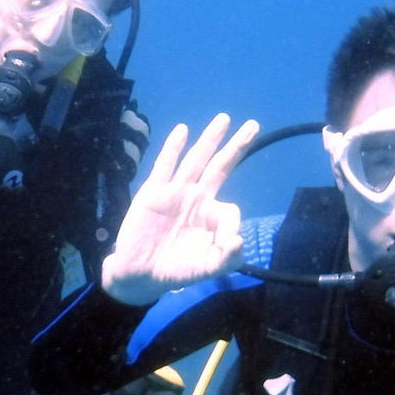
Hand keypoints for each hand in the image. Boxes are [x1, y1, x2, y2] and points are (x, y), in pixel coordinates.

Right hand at [102, 114, 259, 305]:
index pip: (229, 207)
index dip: (231, 224)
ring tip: (224, 119)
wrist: (141, 275)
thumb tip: (238, 239)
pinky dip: (173, 148)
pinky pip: (165, 166)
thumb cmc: (176, 271)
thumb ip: (227, 257)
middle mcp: (196, 198)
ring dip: (210, 139)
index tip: (228, 243)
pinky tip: (183, 130)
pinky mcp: (153, 192)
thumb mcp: (207, 269)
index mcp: (210, 215)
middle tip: (253, 125)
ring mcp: (175, 192)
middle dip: (236, 146)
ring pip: (196, 160)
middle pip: (219, 166)